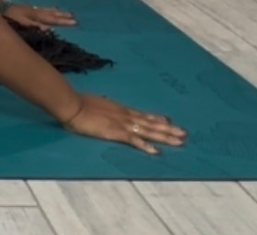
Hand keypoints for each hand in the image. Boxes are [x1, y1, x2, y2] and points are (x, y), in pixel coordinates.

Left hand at [1, 3, 76, 30]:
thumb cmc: (8, 16)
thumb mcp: (20, 22)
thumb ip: (34, 26)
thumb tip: (49, 29)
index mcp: (36, 16)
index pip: (52, 20)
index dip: (62, 22)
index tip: (74, 22)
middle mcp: (36, 12)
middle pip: (52, 15)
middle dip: (63, 18)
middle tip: (75, 19)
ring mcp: (33, 10)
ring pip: (49, 12)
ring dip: (58, 14)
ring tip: (68, 14)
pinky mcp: (29, 10)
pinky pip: (43, 10)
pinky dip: (50, 11)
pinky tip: (52, 11)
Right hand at [63, 94, 186, 154]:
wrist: (72, 105)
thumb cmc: (79, 104)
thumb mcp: (96, 105)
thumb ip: (104, 109)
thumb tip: (105, 110)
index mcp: (121, 109)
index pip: (143, 115)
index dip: (157, 119)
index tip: (169, 121)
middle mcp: (126, 115)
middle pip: (151, 123)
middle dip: (168, 129)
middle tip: (184, 133)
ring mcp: (122, 124)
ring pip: (148, 131)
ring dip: (164, 136)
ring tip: (179, 141)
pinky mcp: (116, 132)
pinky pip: (135, 141)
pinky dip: (146, 146)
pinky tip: (156, 151)